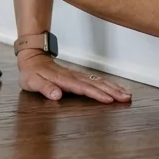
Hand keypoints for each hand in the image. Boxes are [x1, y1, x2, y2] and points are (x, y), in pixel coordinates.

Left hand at [17, 50, 131, 103]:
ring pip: (99, 81)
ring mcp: (78, 75)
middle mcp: (74, 77)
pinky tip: (116, 88)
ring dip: (113, 87)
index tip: (109, 99)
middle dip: (112, 91)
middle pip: (96, 83)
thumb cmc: (32, 73)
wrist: (33, 58)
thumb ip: (44, 88)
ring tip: (127, 95)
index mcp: (64, 80)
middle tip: (126, 98)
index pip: (83, 88)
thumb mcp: (32, 81)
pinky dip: (108, 84)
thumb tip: (56, 95)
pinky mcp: (79, 76)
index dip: (96, 94)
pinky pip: (96, 79)